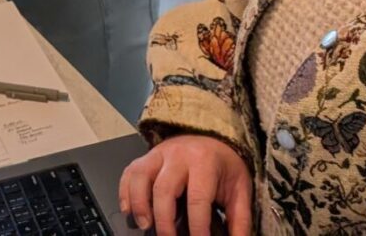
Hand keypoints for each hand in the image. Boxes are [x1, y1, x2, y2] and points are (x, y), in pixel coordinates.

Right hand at [119, 135, 251, 235]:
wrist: (212, 137)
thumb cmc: (224, 167)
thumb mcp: (240, 189)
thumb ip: (240, 220)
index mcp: (205, 162)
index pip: (198, 199)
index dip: (198, 226)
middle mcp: (178, 155)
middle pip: (164, 188)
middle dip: (164, 220)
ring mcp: (158, 154)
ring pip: (141, 176)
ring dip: (139, 203)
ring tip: (145, 226)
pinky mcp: (146, 157)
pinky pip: (130, 172)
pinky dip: (125, 191)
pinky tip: (129, 210)